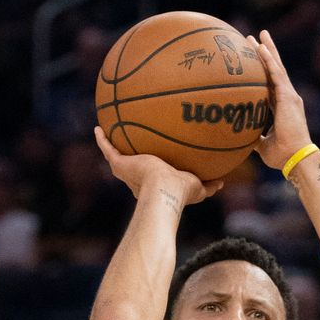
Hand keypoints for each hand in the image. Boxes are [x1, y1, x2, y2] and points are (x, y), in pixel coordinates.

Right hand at [94, 126, 221, 206]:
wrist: (164, 191)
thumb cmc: (181, 192)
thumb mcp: (199, 188)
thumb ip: (209, 185)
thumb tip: (222, 182)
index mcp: (153, 184)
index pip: (151, 176)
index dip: (151, 169)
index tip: (153, 162)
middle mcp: (137, 179)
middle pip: (132, 166)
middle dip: (130, 158)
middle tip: (130, 146)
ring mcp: (127, 171)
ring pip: (116, 157)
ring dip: (112, 146)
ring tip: (108, 133)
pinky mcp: (120, 165)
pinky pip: (107, 149)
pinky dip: (101, 139)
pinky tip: (98, 127)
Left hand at [250, 30, 312, 174]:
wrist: (296, 158)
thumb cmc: (282, 155)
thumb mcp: (263, 145)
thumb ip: (254, 138)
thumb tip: (241, 138)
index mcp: (282, 107)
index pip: (271, 83)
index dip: (263, 70)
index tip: (254, 59)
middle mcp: (287, 97)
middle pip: (275, 70)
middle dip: (266, 53)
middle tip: (256, 38)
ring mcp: (289, 95)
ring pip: (276, 67)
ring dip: (267, 50)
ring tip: (259, 35)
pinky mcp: (288, 97)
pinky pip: (277, 74)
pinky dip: (269, 60)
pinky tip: (261, 48)